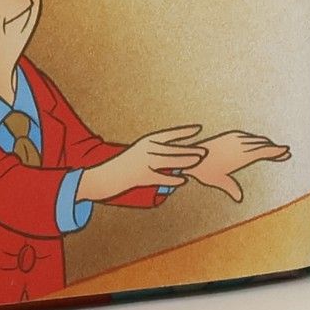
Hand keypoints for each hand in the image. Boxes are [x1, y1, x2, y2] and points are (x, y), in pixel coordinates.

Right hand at [76, 124, 206, 202]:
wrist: (105, 176)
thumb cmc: (123, 165)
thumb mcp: (138, 153)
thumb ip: (156, 153)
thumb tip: (175, 157)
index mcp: (146, 141)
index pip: (169, 134)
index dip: (184, 132)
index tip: (198, 129)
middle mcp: (146, 150)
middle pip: (173, 149)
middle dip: (190, 150)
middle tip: (205, 151)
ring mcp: (144, 163)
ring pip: (170, 162)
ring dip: (186, 162)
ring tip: (199, 161)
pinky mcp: (142, 177)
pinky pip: (161, 178)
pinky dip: (173, 179)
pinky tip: (183, 180)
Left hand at [182, 130, 290, 202]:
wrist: (192, 154)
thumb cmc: (205, 170)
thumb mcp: (218, 181)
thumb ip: (231, 188)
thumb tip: (239, 198)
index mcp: (241, 154)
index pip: (263, 151)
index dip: (275, 151)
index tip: (286, 150)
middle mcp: (240, 144)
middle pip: (262, 145)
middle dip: (274, 148)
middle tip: (286, 152)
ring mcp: (235, 138)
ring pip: (256, 140)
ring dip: (266, 144)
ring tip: (275, 149)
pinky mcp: (230, 135)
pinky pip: (248, 137)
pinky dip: (256, 141)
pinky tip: (258, 144)